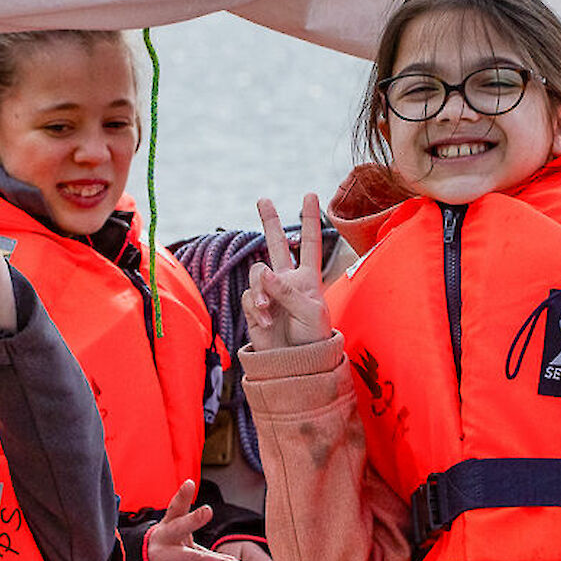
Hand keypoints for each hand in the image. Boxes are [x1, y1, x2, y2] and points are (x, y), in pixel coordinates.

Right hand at [144, 480, 252, 560]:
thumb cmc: (172, 547)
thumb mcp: (183, 535)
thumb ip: (206, 540)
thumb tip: (227, 542)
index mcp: (169, 524)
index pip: (174, 507)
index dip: (181, 496)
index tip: (189, 484)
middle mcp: (163, 539)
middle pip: (178, 529)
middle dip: (192, 520)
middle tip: (207, 510)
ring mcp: (163, 560)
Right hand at [245, 195, 332, 350]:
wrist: (295, 366)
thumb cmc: (313, 340)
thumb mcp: (310, 313)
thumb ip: (288, 291)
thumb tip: (265, 273)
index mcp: (308, 278)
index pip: (309, 243)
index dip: (310, 219)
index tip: (310, 195)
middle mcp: (287, 281)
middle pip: (276, 245)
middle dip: (269, 222)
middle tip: (263, 199)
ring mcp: (268, 293)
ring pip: (256, 272)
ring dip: (259, 288)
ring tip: (266, 309)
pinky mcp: (253, 308)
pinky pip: (247, 296)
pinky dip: (254, 307)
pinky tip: (264, 321)